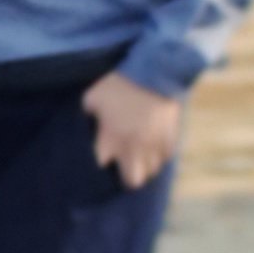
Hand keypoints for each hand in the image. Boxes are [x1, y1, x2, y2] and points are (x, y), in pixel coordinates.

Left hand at [80, 72, 181, 190]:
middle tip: (124, 165)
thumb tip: (83, 124)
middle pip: (133, 180)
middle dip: (128, 175)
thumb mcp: (92, 97)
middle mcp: (132, 148)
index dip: (99, 161)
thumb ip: (86, 116)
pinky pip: (166, 157)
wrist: (154, 71)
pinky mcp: (171, 137)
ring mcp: (154, 144)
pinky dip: (160, 155)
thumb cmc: (118, 83)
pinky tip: (154, 146)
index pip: (101, 167)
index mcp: (110, 140)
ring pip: (152, 171)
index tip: (100, 155)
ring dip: (145, 165)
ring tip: (139, 155)